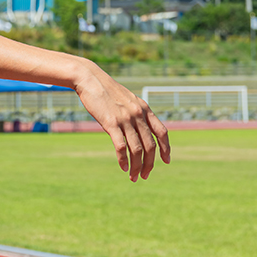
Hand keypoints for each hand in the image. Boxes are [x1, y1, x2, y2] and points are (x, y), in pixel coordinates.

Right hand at [73, 62, 169, 180]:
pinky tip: (123, 167)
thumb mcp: (128, 99)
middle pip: (150, 145)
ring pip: (137, 150)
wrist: (90, 79)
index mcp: (144, 109)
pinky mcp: (111, 123)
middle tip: (145, 175)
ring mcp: (125, 119)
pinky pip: (121, 146)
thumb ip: (137, 112)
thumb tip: (141, 128)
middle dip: (149, 164)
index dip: (166, 148)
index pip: (162, 132)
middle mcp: (138, 115)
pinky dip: (123, 160)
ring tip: (133, 176)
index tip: (166, 161)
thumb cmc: (107, 91)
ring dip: (136, 166)